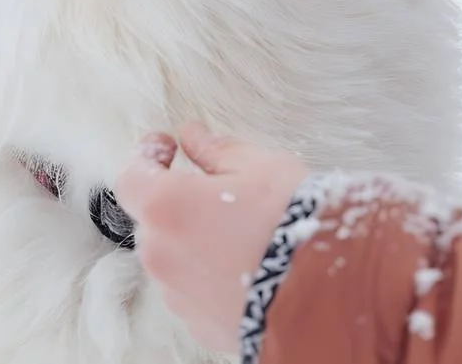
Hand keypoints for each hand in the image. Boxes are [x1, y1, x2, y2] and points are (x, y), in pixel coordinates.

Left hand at [115, 123, 307, 354]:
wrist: (331, 287)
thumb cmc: (295, 218)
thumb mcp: (261, 166)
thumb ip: (217, 150)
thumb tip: (193, 136)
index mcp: (166, 207)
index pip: (130, 176)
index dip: (147, 156)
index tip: (171, 149)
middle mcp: (161, 255)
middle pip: (153, 220)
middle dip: (179, 202)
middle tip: (224, 193)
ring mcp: (178, 295)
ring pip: (174, 258)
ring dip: (196, 242)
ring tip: (246, 235)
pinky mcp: (201, 324)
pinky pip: (195, 292)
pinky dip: (212, 277)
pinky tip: (251, 266)